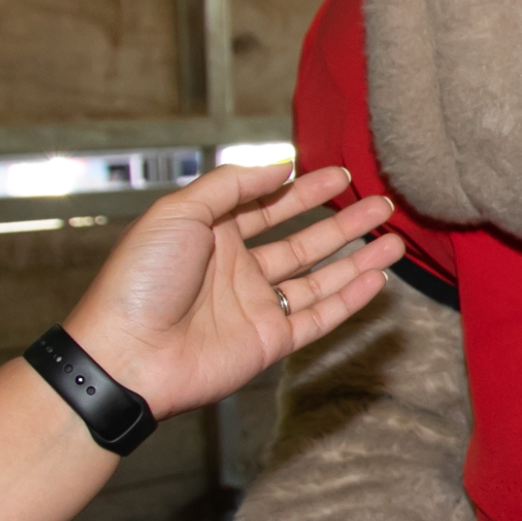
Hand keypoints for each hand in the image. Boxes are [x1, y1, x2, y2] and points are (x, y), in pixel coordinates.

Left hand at [64, 164, 402, 418]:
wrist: (127, 353)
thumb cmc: (139, 280)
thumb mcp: (178, 212)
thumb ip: (229, 185)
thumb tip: (277, 167)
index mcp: (212, 235)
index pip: (267, 206)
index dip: (303, 190)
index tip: (340, 174)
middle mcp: (238, 270)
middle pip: (302, 241)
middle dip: (343, 222)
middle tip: (380, 204)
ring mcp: (256, 307)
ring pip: (319, 279)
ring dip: (357, 259)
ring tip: (394, 239)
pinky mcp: (269, 341)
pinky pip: (318, 317)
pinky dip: (349, 299)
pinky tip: (376, 279)